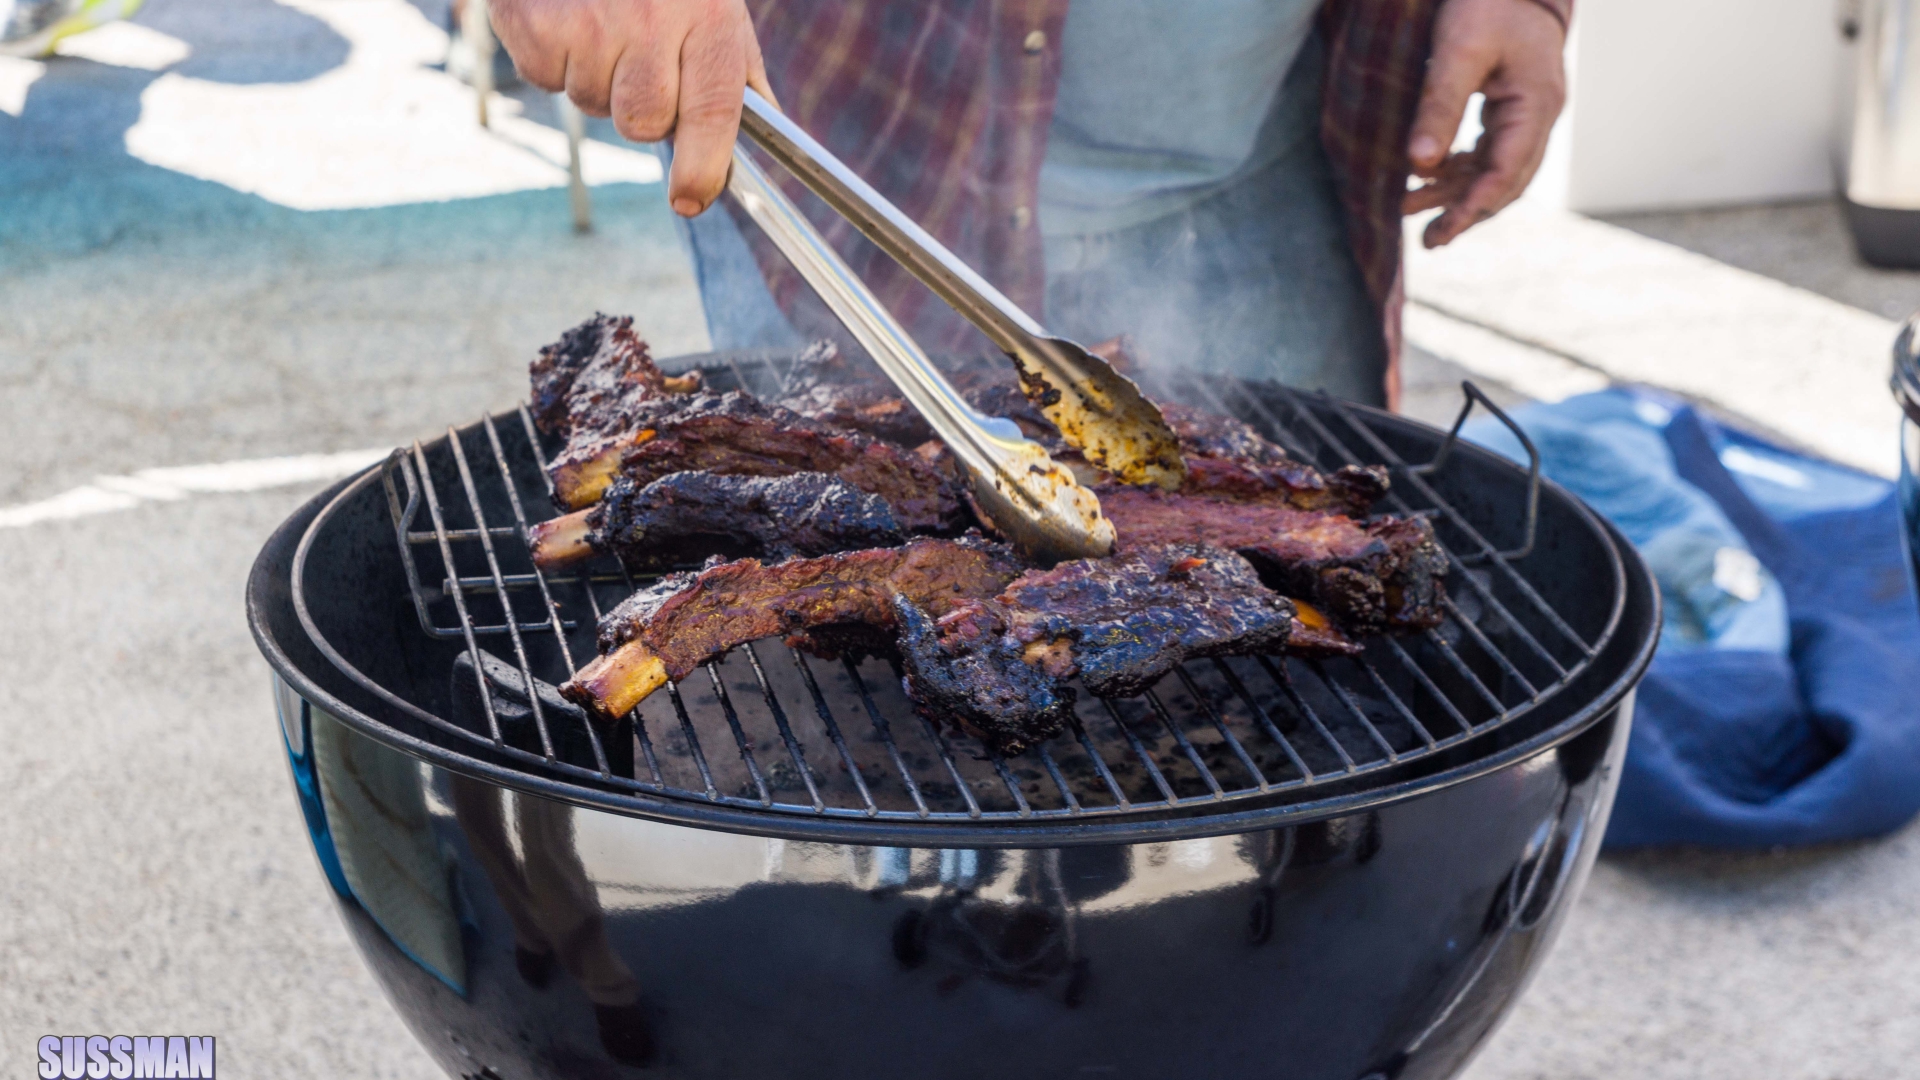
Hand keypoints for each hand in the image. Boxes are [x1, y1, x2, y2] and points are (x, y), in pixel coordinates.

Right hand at [488, 0, 775, 216]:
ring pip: (591, 103)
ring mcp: (588, 22)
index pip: (713, 111)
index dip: (703, 167)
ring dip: (594, 78)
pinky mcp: (532, 23)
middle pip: (643, 123)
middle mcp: (649, 18)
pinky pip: (544, 78)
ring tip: (600, 23)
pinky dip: (552, 58)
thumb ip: (738, 67)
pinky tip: (565, 16)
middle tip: (637, 60)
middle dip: (640, 109)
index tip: (691, 198)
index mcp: (707, 15)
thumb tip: (770, 126)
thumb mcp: (714, 3)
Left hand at [1402, 0, 1566, 247]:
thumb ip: (1439, 106)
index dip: (1474, 206)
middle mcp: (1539, 116)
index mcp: (1536, 104)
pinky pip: (1489, 152)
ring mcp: (1529, 114)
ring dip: (1456, 194)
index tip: (1444, 231)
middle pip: (1507, 181)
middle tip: (1428, 241)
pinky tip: (1427, 180)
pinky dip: (1460, 171)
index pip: (1508, 171)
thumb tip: (1418, 165)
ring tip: (1410, 211)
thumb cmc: (1487, 4)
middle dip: (1466, 213)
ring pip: (1495, 170)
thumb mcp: (1458, 51)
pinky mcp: (1512, 108)